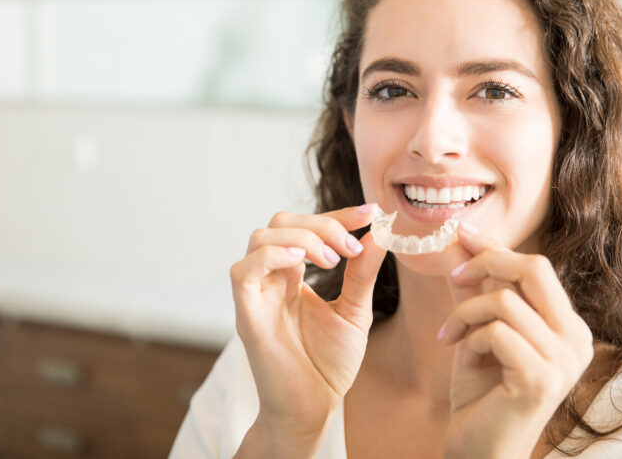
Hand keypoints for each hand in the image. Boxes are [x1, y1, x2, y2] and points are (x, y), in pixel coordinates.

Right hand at [230, 204, 385, 448]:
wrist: (314, 408)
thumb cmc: (328, 363)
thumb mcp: (354, 310)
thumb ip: (362, 273)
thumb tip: (378, 233)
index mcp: (293, 274)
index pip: (307, 227)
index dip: (337, 215)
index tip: (370, 213)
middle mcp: (271, 278)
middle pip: (281, 223)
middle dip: (321, 223)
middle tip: (351, 247)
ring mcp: (257, 294)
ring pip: (260, 237)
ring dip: (302, 237)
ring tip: (332, 260)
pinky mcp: (247, 314)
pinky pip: (243, 270)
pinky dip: (272, 256)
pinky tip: (302, 263)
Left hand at [439, 225, 593, 458]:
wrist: (479, 449)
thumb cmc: (482, 391)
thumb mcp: (476, 329)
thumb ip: (471, 287)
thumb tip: (457, 239)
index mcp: (568, 325)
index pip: (535, 267)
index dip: (495, 246)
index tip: (461, 232)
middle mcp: (577, 339)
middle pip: (534, 268)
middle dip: (486, 262)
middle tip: (454, 277)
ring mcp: (564, 361)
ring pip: (505, 300)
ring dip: (466, 313)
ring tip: (451, 336)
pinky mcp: (542, 379)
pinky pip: (496, 332)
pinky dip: (470, 339)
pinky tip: (465, 359)